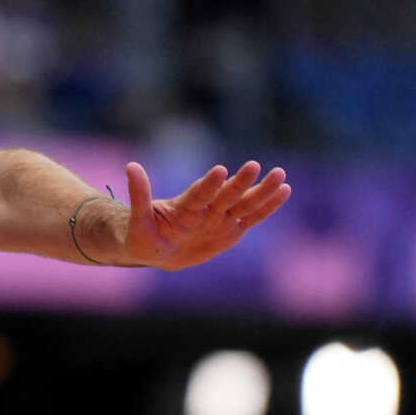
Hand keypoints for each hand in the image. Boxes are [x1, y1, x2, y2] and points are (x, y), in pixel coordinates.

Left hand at [102, 160, 289, 269]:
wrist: (156, 249)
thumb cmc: (143, 233)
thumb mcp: (137, 219)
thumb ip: (140, 195)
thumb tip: (131, 166)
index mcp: (184, 207)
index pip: (198, 194)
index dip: (208, 184)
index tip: (219, 170)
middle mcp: (205, 209)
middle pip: (225, 195)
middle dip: (240, 183)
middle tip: (254, 166)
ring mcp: (220, 218)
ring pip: (244, 204)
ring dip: (261, 191)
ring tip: (280, 174)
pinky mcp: (231, 230)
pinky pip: (252, 217)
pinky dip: (267, 206)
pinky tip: (284, 190)